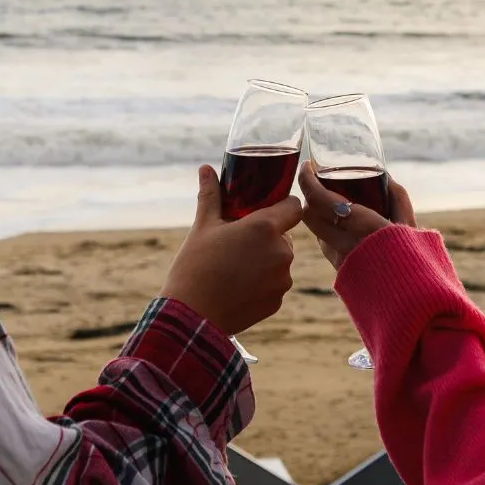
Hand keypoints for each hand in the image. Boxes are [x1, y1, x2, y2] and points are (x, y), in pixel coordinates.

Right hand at [159, 165, 302, 335]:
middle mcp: (281, 252)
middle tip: (237, 242)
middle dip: (266, 237)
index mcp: (264, 228)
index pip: (293, 207)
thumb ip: (210, 195)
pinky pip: (275, 284)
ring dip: (265, 260)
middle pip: (284, 235)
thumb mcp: (202, 227)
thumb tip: (205, 169)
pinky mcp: (278, 301)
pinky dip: (262, 283)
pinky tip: (238, 287)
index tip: (264, 211)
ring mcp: (282, 279)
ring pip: (280, 261)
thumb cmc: (194, 265)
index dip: (281, 206)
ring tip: (235, 267)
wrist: (191, 315)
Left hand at [297, 161, 415, 268]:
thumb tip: (386, 177)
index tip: (307, 166)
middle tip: (318, 183)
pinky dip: (328, 231)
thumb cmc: (417, 260)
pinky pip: (325, 245)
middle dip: (309, 197)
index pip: (320, 199)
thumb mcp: (410, 227)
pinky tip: (341, 227)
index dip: (307, 180)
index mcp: (363, 227)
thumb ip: (398, 199)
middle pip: (309, 214)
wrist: (413, 302)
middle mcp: (345, 245)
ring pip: (315, 230)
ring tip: (329, 203)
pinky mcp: (340, 272)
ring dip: (318, 215)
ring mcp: (339, 261)